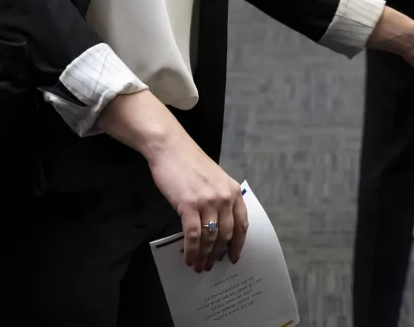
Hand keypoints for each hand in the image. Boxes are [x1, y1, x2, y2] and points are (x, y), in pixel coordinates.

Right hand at [147, 138, 247, 271]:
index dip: (238, 244)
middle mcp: (225, 197)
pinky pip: (193, 235)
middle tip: (211, 266)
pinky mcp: (189, 205)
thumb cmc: (190, 163)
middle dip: (219, 254)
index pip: (242, 224)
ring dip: (204, 256)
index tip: (234, 257)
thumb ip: (220, 199)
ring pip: (210, 238)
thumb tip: (217, 227)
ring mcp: (208, 202)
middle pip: (226, 234)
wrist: (171, 148)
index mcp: (234, 191)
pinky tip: (188, 258)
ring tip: (199, 266)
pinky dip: (191, 250)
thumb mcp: (215, 179)